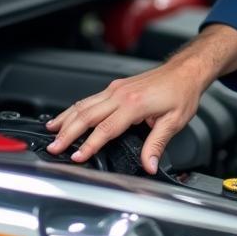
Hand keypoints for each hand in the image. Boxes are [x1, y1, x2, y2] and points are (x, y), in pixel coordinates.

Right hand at [44, 57, 206, 173]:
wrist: (185, 70)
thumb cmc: (181, 92)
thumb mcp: (174, 122)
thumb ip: (157, 145)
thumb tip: (149, 165)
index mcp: (134, 104)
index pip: (106, 128)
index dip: (89, 145)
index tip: (76, 156)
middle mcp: (121, 94)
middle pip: (87, 115)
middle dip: (68, 133)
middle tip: (54, 148)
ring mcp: (117, 88)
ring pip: (85, 104)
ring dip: (66, 119)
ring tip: (51, 132)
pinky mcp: (116, 87)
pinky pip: (90, 99)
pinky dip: (75, 109)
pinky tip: (67, 116)